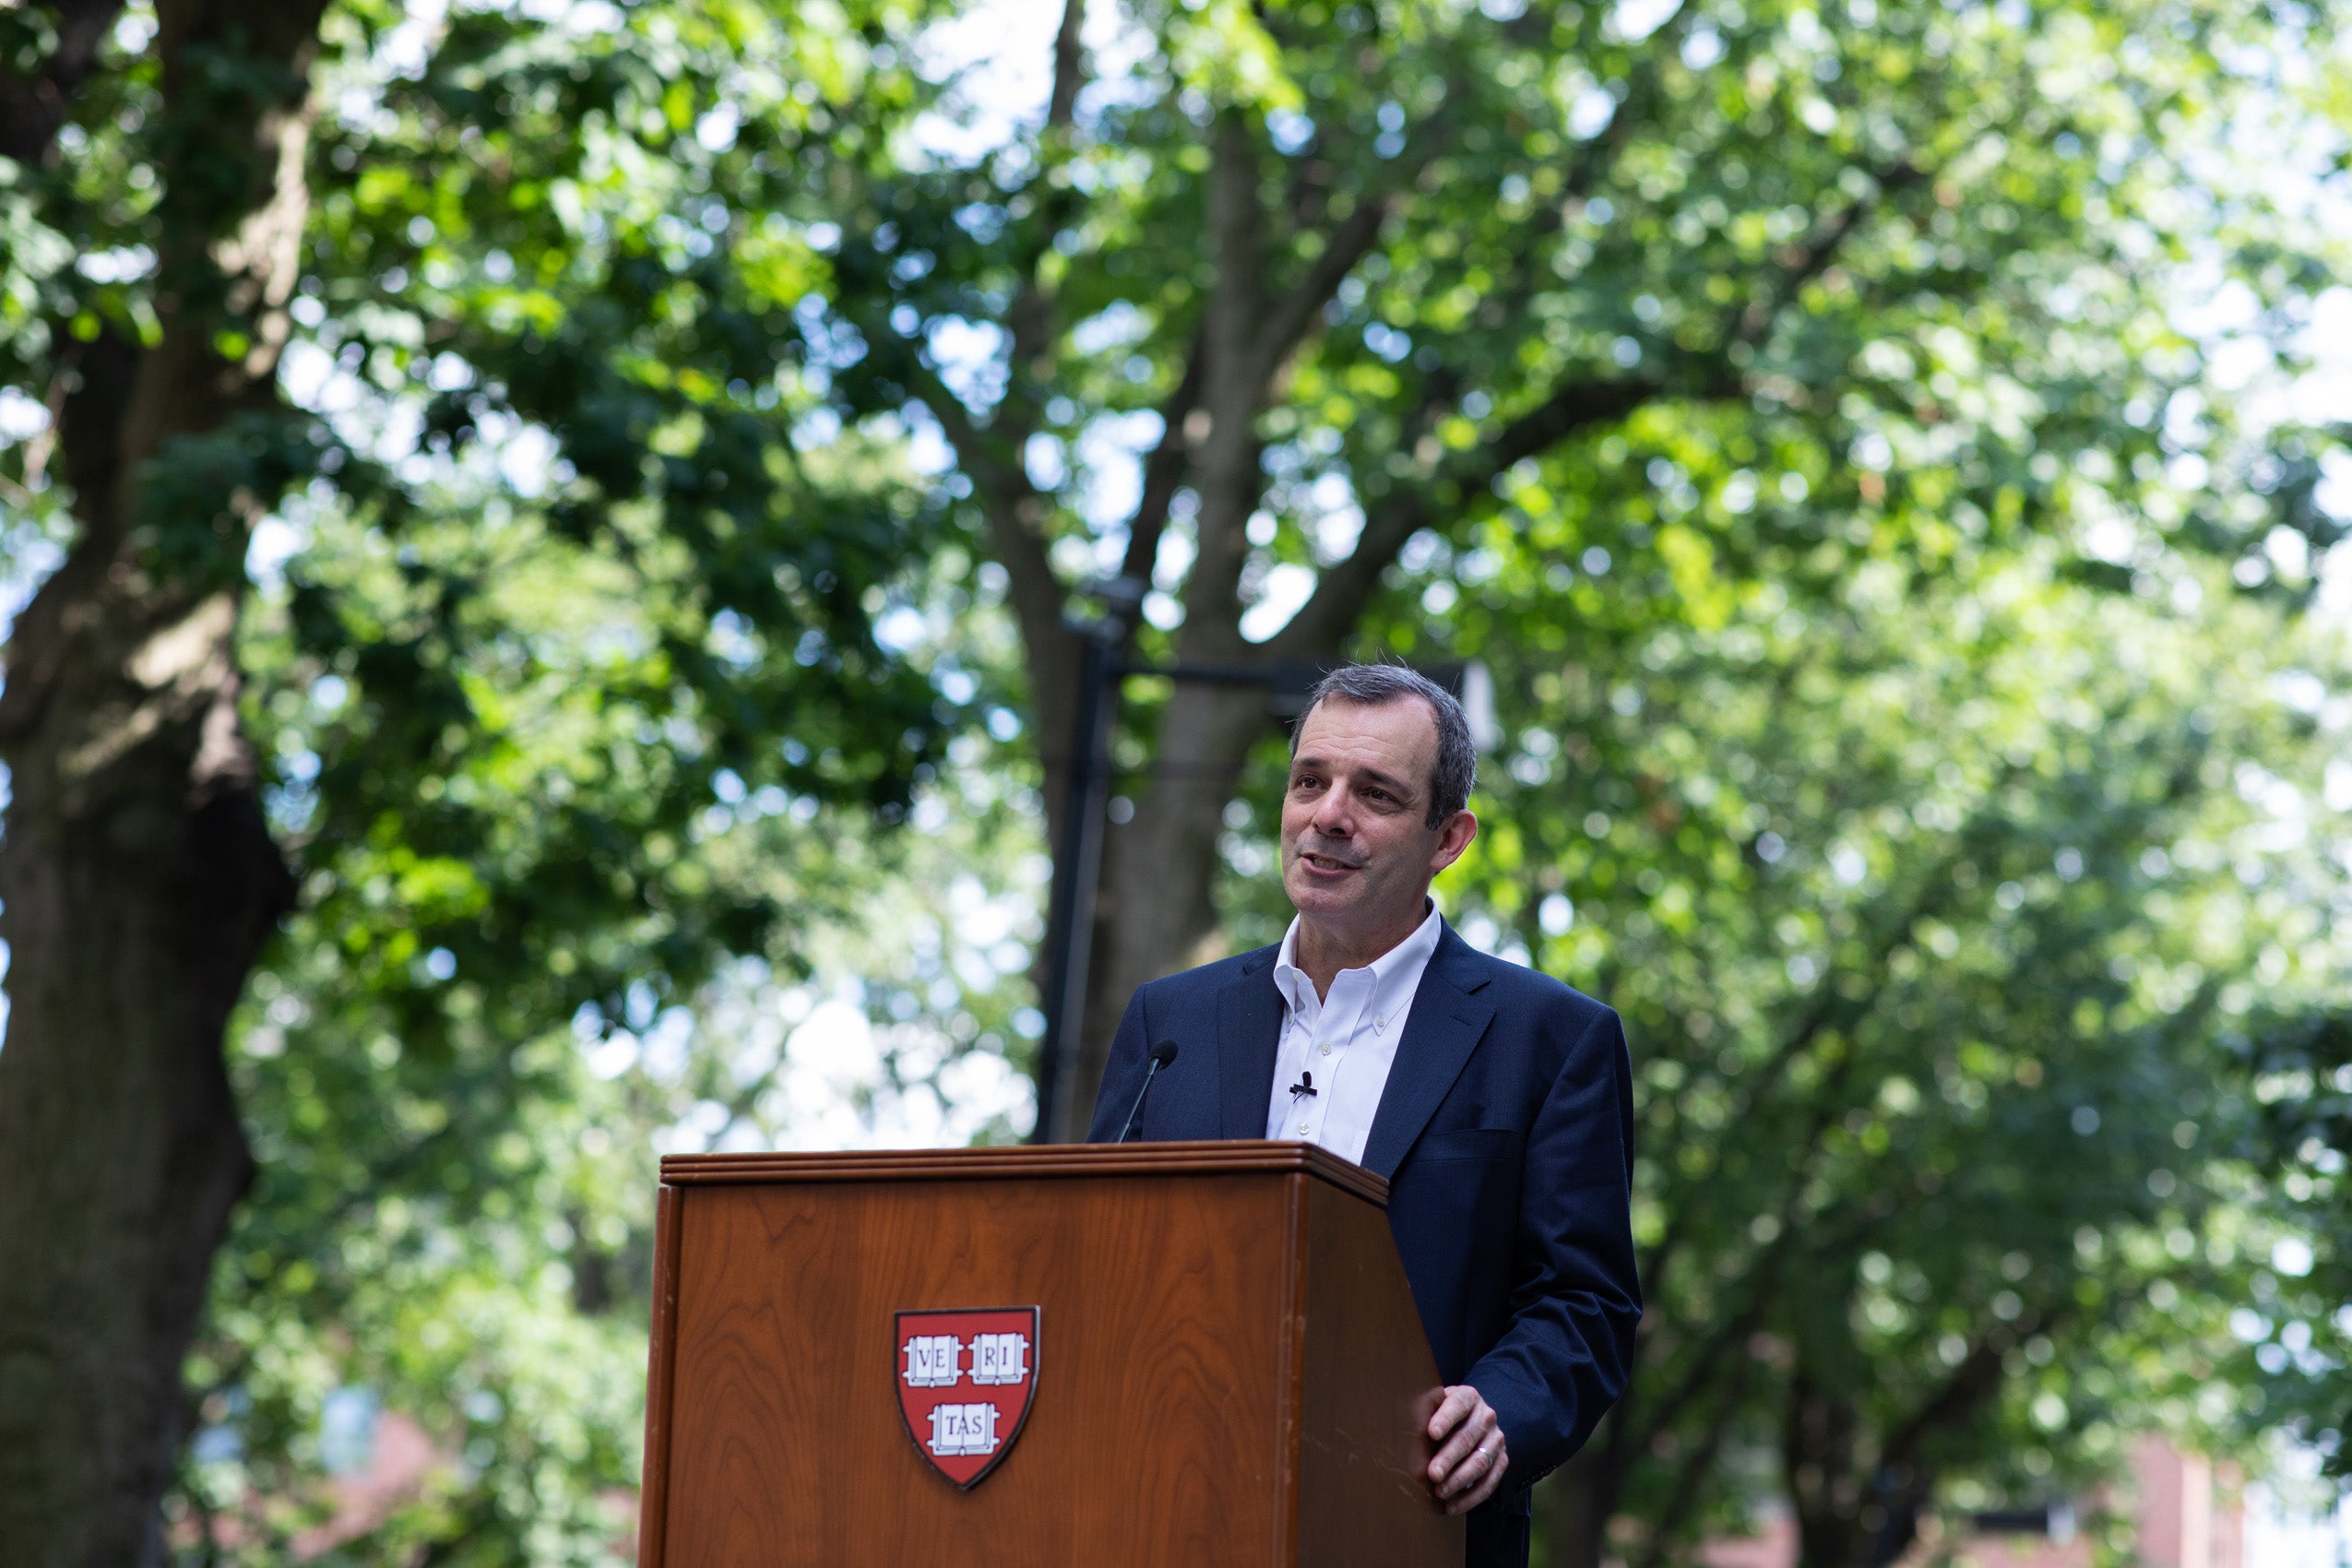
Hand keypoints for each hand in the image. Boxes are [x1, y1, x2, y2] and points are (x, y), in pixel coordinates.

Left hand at [1424, 1384, 1507, 1514]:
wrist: (1473, 1421)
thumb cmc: (1443, 1415)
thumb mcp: (1435, 1406)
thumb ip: (1424, 1412)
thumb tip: (1400, 1430)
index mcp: (1468, 1397)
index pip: (1458, 1405)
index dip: (1445, 1419)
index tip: (1431, 1433)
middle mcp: (1486, 1417)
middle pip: (1467, 1438)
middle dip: (1448, 1458)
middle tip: (1432, 1473)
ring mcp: (1496, 1440)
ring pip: (1480, 1462)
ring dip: (1459, 1480)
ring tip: (1439, 1492)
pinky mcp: (1502, 1461)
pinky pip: (1489, 1483)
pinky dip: (1470, 1498)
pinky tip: (1451, 1507)